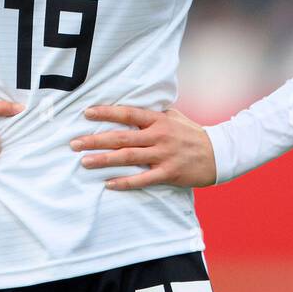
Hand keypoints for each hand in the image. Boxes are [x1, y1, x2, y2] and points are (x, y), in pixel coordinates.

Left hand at [70, 104, 215, 189]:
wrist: (219, 153)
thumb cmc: (192, 134)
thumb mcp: (174, 117)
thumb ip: (153, 113)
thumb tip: (131, 107)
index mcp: (158, 120)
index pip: (127, 113)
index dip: (106, 113)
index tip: (86, 113)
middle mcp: (159, 136)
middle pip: (121, 137)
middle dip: (95, 140)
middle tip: (74, 143)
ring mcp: (163, 155)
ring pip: (128, 157)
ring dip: (104, 160)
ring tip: (84, 161)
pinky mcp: (168, 173)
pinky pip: (142, 179)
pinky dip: (124, 182)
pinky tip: (108, 184)